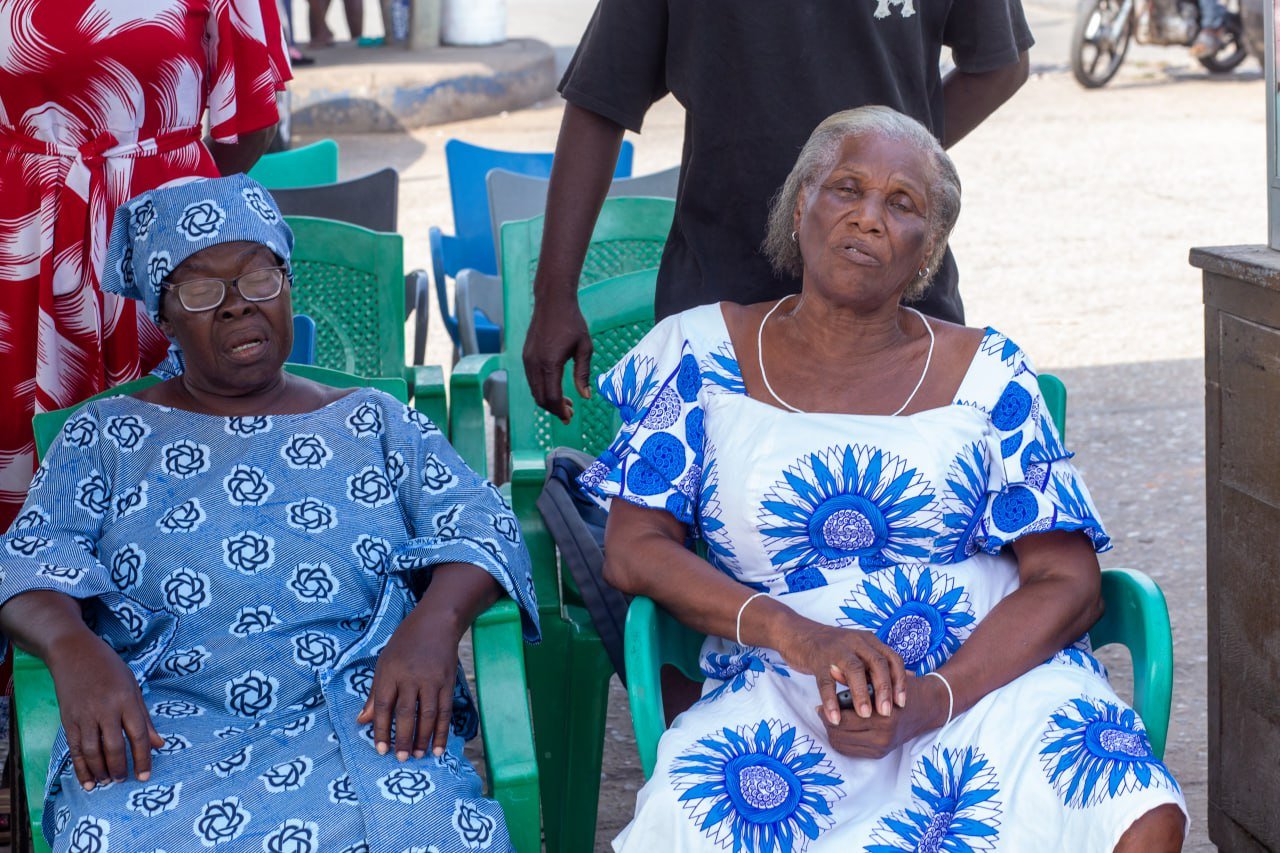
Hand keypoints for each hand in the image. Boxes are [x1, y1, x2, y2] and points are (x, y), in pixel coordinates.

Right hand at [45, 632, 162, 789]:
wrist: (73, 653)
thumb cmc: (109, 668)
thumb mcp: (133, 686)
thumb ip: (144, 717)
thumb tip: (159, 744)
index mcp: (126, 700)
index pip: (138, 734)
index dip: (142, 758)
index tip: (145, 776)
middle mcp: (105, 709)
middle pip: (113, 746)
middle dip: (120, 767)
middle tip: (124, 780)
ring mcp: (84, 716)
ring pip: (92, 751)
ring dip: (101, 771)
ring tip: (109, 781)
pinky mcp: (67, 720)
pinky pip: (74, 749)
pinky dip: (81, 767)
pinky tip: (88, 781)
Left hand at [357, 608, 461, 760]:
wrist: (436, 623)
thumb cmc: (404, 645)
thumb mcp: (384, 663)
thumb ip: (375, 694)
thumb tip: (362, 721)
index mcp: (391, 672)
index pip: (385, 705)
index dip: (382, 729)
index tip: (381, 750)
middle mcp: (411, 677)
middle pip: (407, 712)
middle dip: (403, 738)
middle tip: (401, 758)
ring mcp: (432, 679)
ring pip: (428, 714)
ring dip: (423, 737)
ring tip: (419, 756)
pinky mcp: (448, 682)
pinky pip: (445, 711)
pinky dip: (442, 730)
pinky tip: (438, 747)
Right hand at [522, 293, 591, 423]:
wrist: (552, 301)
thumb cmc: (572, 322)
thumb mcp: (584, 348)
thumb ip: (583, 374)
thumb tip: (585, 396)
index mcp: (550, 363)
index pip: (551, 397)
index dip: (560, 411)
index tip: (569, 417)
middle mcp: (534, 364)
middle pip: (540, 398)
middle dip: (554, 409)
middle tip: (569, 414)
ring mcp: (527, 360)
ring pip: (534, 390)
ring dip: (548, 400)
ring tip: (565, 403)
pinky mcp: (526, 356)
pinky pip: (532, 380)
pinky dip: (542, 389)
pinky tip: (555, 388)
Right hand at [773, 618, 906, 723]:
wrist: (797, 633)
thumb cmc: (833, 647)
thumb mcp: (860, 649)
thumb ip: (881, 662)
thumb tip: (912, 676)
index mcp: (868, 640)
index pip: (892, 658)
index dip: (900, 681)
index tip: (902, 703)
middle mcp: (855, 642)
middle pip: (877, 663)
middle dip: (884, 689)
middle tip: (886, 712)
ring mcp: (836, 649)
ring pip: (854, 670)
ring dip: (862, 694)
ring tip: (865, 715)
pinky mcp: (817, 659)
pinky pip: (825, 681)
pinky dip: (831, 701)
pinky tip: (835, 718)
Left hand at [819, 672, 947, 758]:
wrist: (925, 707)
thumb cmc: (900, 688)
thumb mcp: (879, 677)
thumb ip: (855, 675)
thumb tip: (831, 669)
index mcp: (884, 718)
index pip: (845, 720)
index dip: (829, 711)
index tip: (820, 703)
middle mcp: (883, 737)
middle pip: (840, 735)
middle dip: (828, 723)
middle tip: (822, 710)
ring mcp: (882, 748)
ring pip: (843, 745)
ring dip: (833, 732)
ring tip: (830, 717)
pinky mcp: (880, 754)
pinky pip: (850, 751)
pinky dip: (841, 740)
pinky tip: (839, 727)